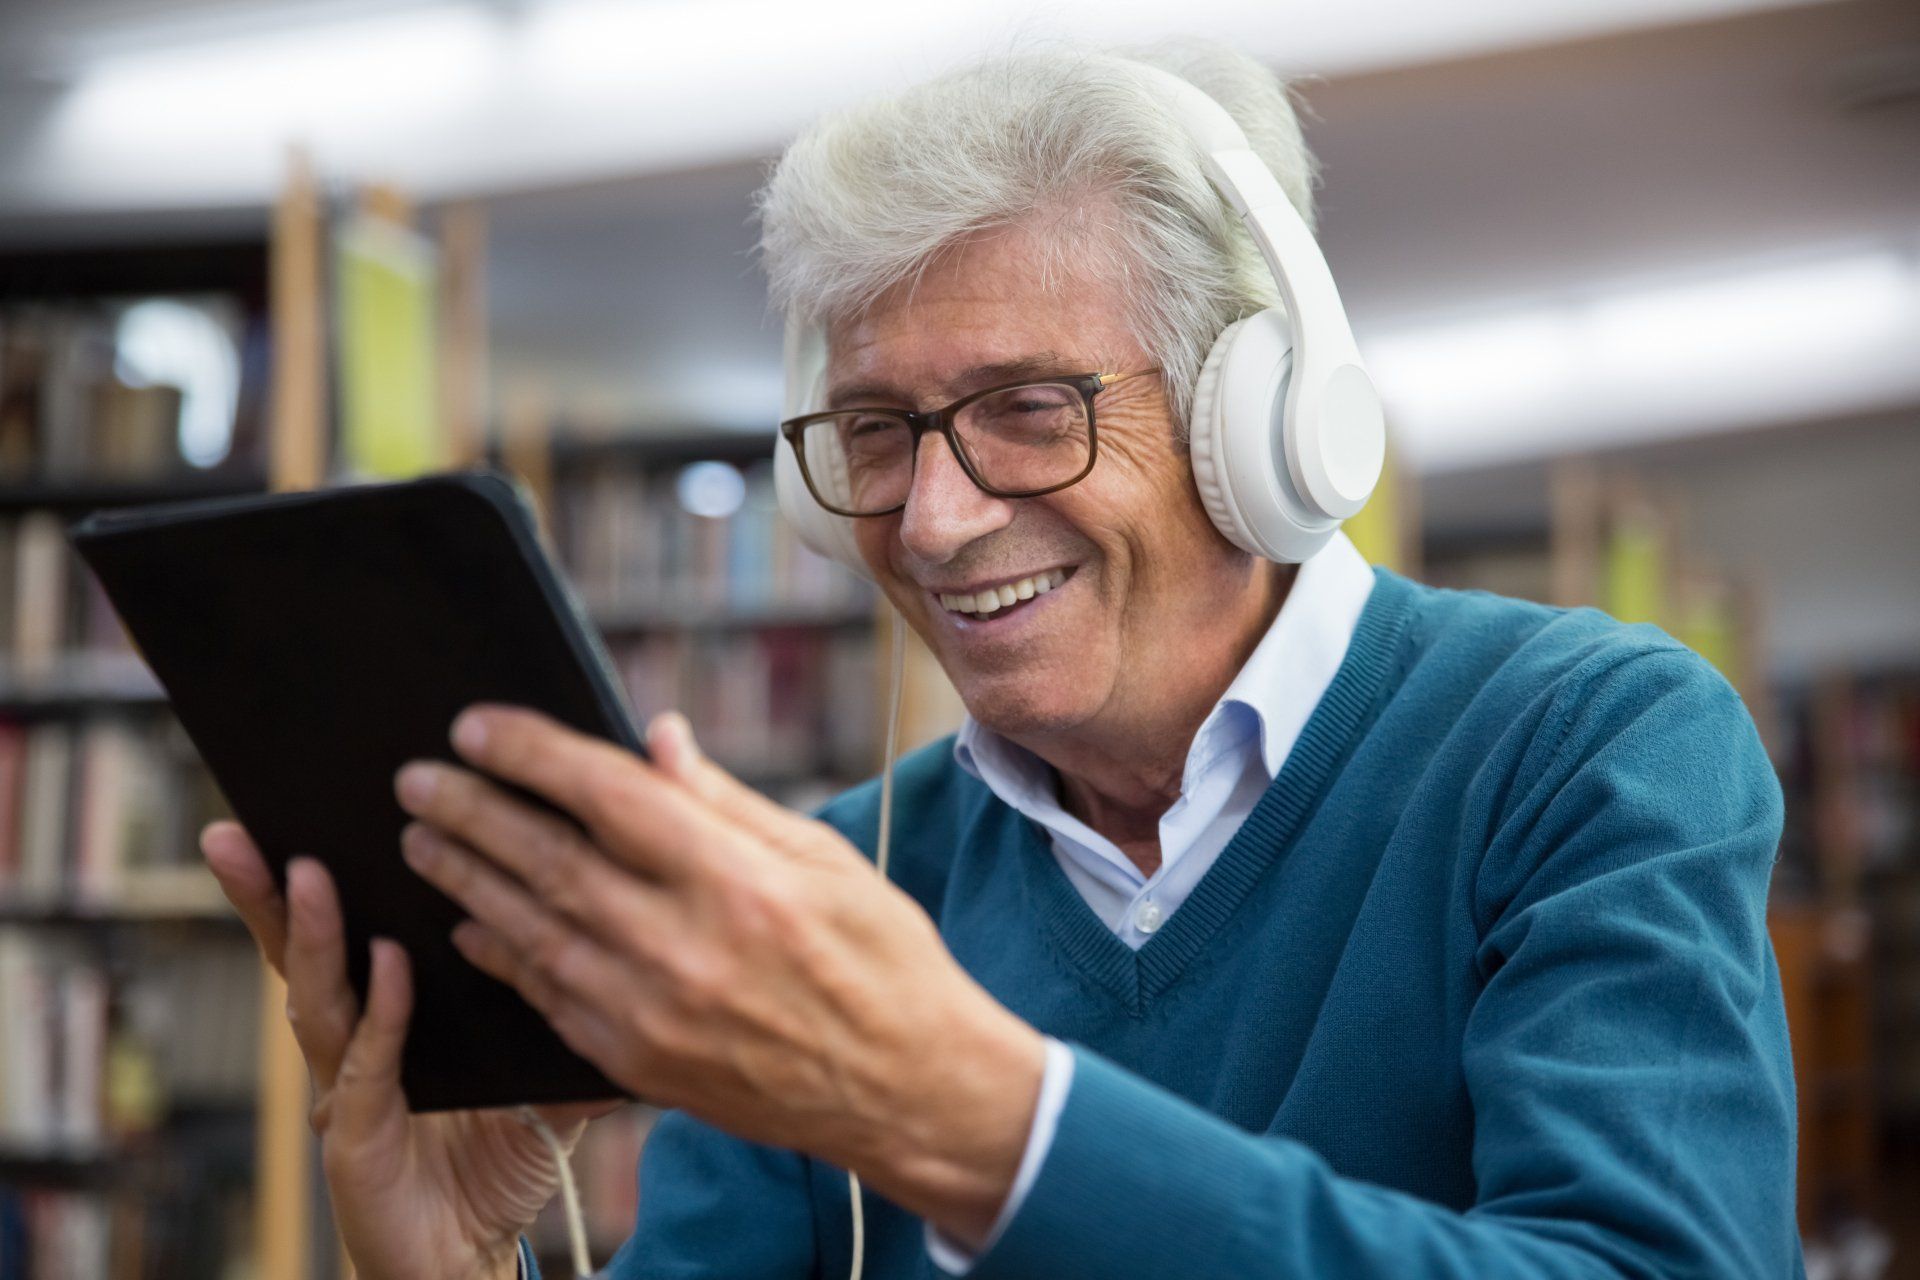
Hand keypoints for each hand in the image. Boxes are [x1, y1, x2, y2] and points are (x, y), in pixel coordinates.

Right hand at [201, 822, 612, 1279]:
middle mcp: (353, 1044)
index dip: (329, 872)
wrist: (472, 1256)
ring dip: (311, 933)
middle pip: (302, 952)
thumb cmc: (497, 1161)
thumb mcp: (541, 1071)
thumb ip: (568, 1009)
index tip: (320, 804)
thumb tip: (629, 939)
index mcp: (384, 1018)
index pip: (347, 931)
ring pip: (317, 997)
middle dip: (271, 890)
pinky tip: (388, 965)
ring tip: (305, 870)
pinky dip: (380, 1013)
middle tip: (248, 825)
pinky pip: (370, 1063)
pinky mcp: (359, 1137)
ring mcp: (348, 1089)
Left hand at [393, 705, 1047, 1247]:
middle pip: (549, 862)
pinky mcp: (640, 1067)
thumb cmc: (882, 958)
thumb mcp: (823, 858)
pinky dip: (504, 956)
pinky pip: (550, 999)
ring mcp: (655, 1016)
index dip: (532, 754)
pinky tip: (472, 923)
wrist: (907, 1090)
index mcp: (739, 881)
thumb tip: (653, 736)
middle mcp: (686, 949)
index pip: (606, 795)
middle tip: (415, 779)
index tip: (475, 726)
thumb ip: (724, 801)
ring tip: (421, 840)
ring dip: (466, 880)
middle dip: (471, 812)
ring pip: (532, 932)